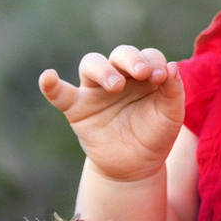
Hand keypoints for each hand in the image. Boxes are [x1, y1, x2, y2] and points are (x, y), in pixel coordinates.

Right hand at [40, 44, 185, 181]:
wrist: (136, 167)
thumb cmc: (155, 135)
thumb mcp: (170, 115)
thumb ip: (173, 91)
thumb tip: (171, 66)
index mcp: (144, 74)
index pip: (148, 56)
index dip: (154, 61)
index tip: (161, 77)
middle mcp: (119, 76)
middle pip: (120, 54)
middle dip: (131, 59)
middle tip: (141, 73)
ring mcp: (96, 90)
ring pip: (92, 64)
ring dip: (103, 70)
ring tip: (115, 85)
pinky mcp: (77, 108)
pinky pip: (60, 94)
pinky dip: (51, 85)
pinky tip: (48, 76)